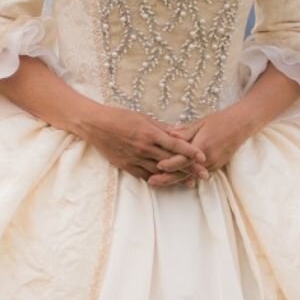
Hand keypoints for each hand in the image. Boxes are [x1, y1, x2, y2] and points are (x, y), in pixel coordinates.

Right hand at [79, 106, 206, 183]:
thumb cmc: (119, 117)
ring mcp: (135, 158)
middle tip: (204, 175)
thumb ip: (161, 127)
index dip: (191, 152)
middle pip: (171, 161)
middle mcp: (144, 148)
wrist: (95, 125)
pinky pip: (144, 175)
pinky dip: (156, 179)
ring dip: (176, 177)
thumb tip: (179, 132)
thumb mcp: (142, 117)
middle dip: (189, 168)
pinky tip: (166, 183)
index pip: (175, 144)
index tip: (203, 157)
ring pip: (159, 171)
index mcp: (149, 133)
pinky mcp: (126, 165)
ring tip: (189, 183)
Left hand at [157, 109, 255, 186]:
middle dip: (167, 178)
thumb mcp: (200, 123)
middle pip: (185, 172)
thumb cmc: (220, 121)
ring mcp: (213, 164)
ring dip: (175, 179)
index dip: (169, 163)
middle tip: (151, 182)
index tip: (157, 166)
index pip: (183, 158)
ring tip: (159, 182)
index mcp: (202, 145)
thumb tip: (167, 134)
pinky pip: (199, 174)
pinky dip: (187, 177)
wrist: (241, 125)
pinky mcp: (216, 166)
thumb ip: (184, 132)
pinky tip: (175, 180)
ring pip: (191, 176)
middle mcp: (208, 158)